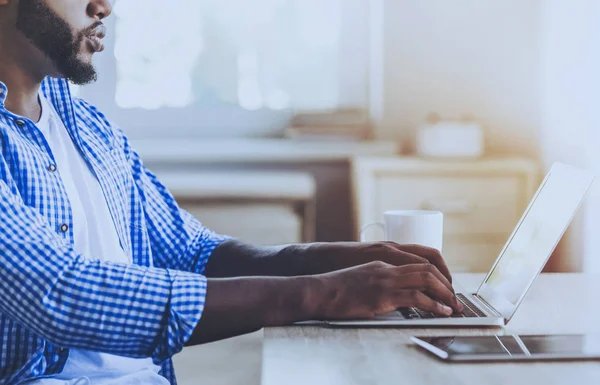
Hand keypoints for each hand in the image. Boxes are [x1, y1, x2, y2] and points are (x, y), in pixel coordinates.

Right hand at [309, 261, 462, 319]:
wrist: (321, 290)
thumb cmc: (338, 285)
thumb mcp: (364, 274)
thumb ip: (381, 277)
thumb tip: (395, 291)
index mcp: (384, 259)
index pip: (421, 259)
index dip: (438, 271)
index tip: (446, 284)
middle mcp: (388, 266)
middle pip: (428, 268)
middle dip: (446, 283)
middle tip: (455, 297)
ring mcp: (386, 280)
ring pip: (426, 280)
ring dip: (445, 293)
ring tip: (454, 305)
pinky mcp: (383, 296)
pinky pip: (416, 298)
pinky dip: (434, 305)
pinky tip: (441, 311)